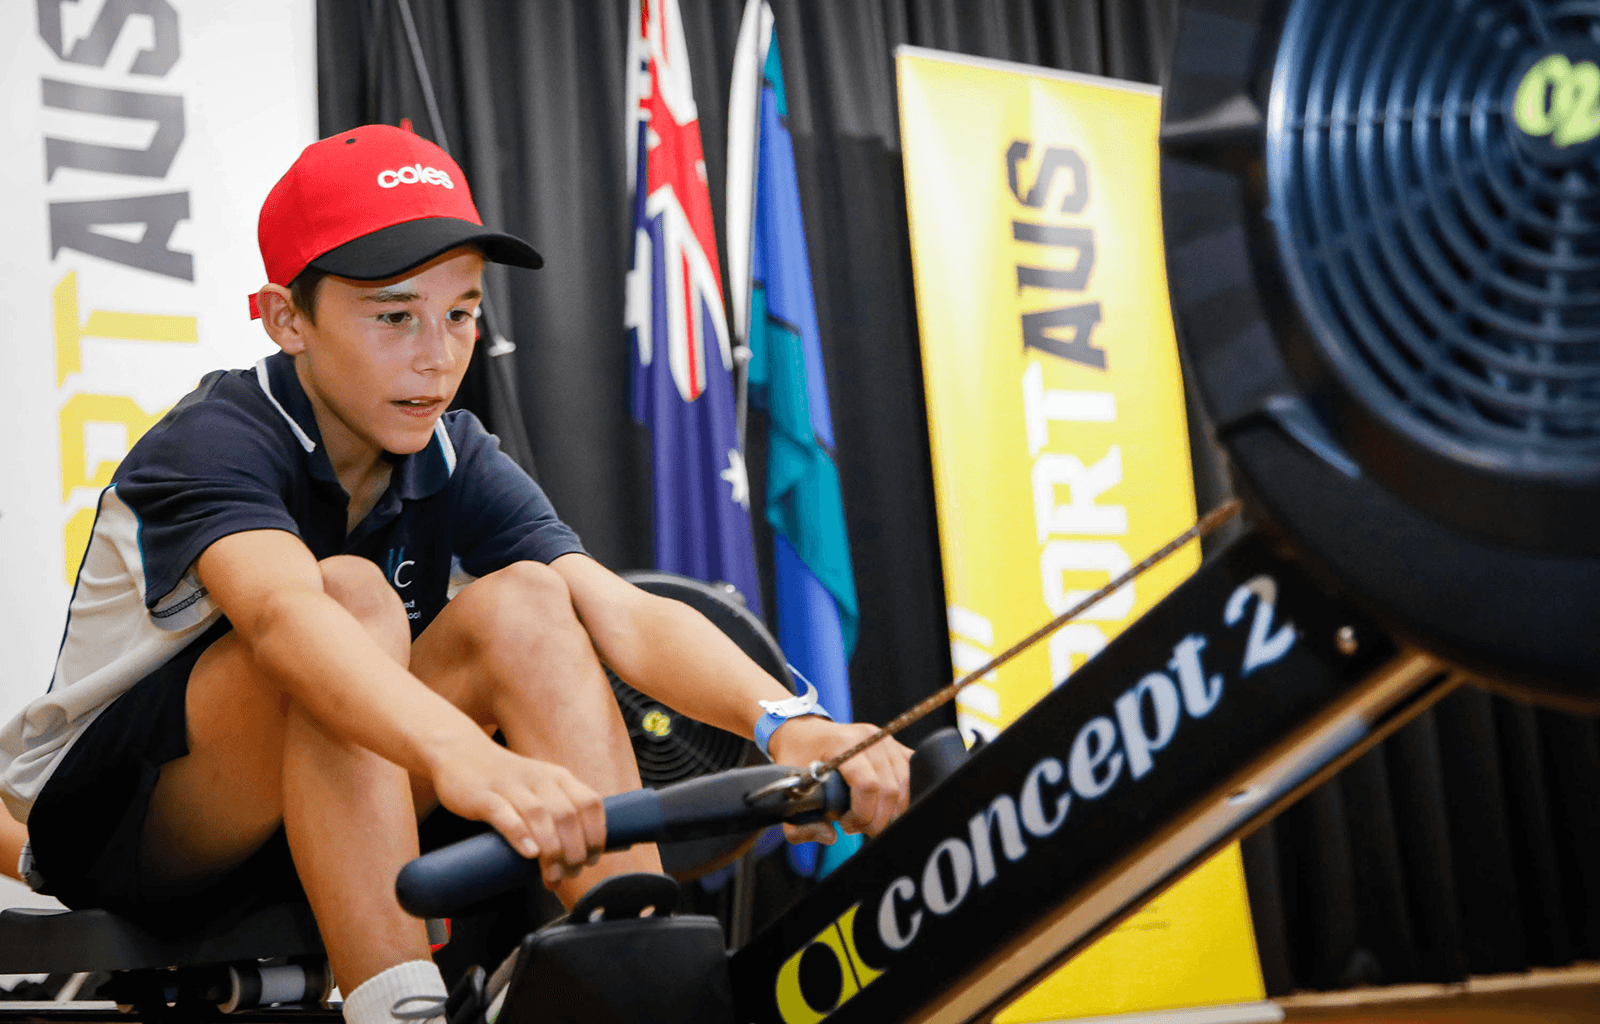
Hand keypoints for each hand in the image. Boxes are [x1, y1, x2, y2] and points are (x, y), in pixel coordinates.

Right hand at [427, 733, 605, 888]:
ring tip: (551, 876)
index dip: (596, 835)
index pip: (590, 804)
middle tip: (568, 874)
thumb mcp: (541, 789)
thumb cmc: (506, 782)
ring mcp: (510, 786)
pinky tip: (529, 853)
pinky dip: (519, 834)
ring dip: (551, 851)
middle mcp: (539, 779)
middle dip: (574, 851)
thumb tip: (581, 855)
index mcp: (558, 777)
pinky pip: (504, 814)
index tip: (591, 860)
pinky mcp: (482, 796)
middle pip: (568, 816)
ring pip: (540, 816)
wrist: (460, 753)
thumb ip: (560, 814)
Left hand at [766, 717, 910, 844]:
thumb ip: (801, 824)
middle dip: (875, 819)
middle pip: (890, 790)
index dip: (861, 814)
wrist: (804, 731)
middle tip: (856, 826)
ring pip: (904, 785)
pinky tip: (881, 805)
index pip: (868, 785)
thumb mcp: (789, 789)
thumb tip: (830, 836)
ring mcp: (884, 739)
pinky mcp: (894, 745)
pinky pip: (910, 775)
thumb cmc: (797, 756)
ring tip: (866, 816)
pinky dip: (900, 797)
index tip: (845, 825)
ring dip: (889, 811)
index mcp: (842, 743)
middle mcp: (869, 738)